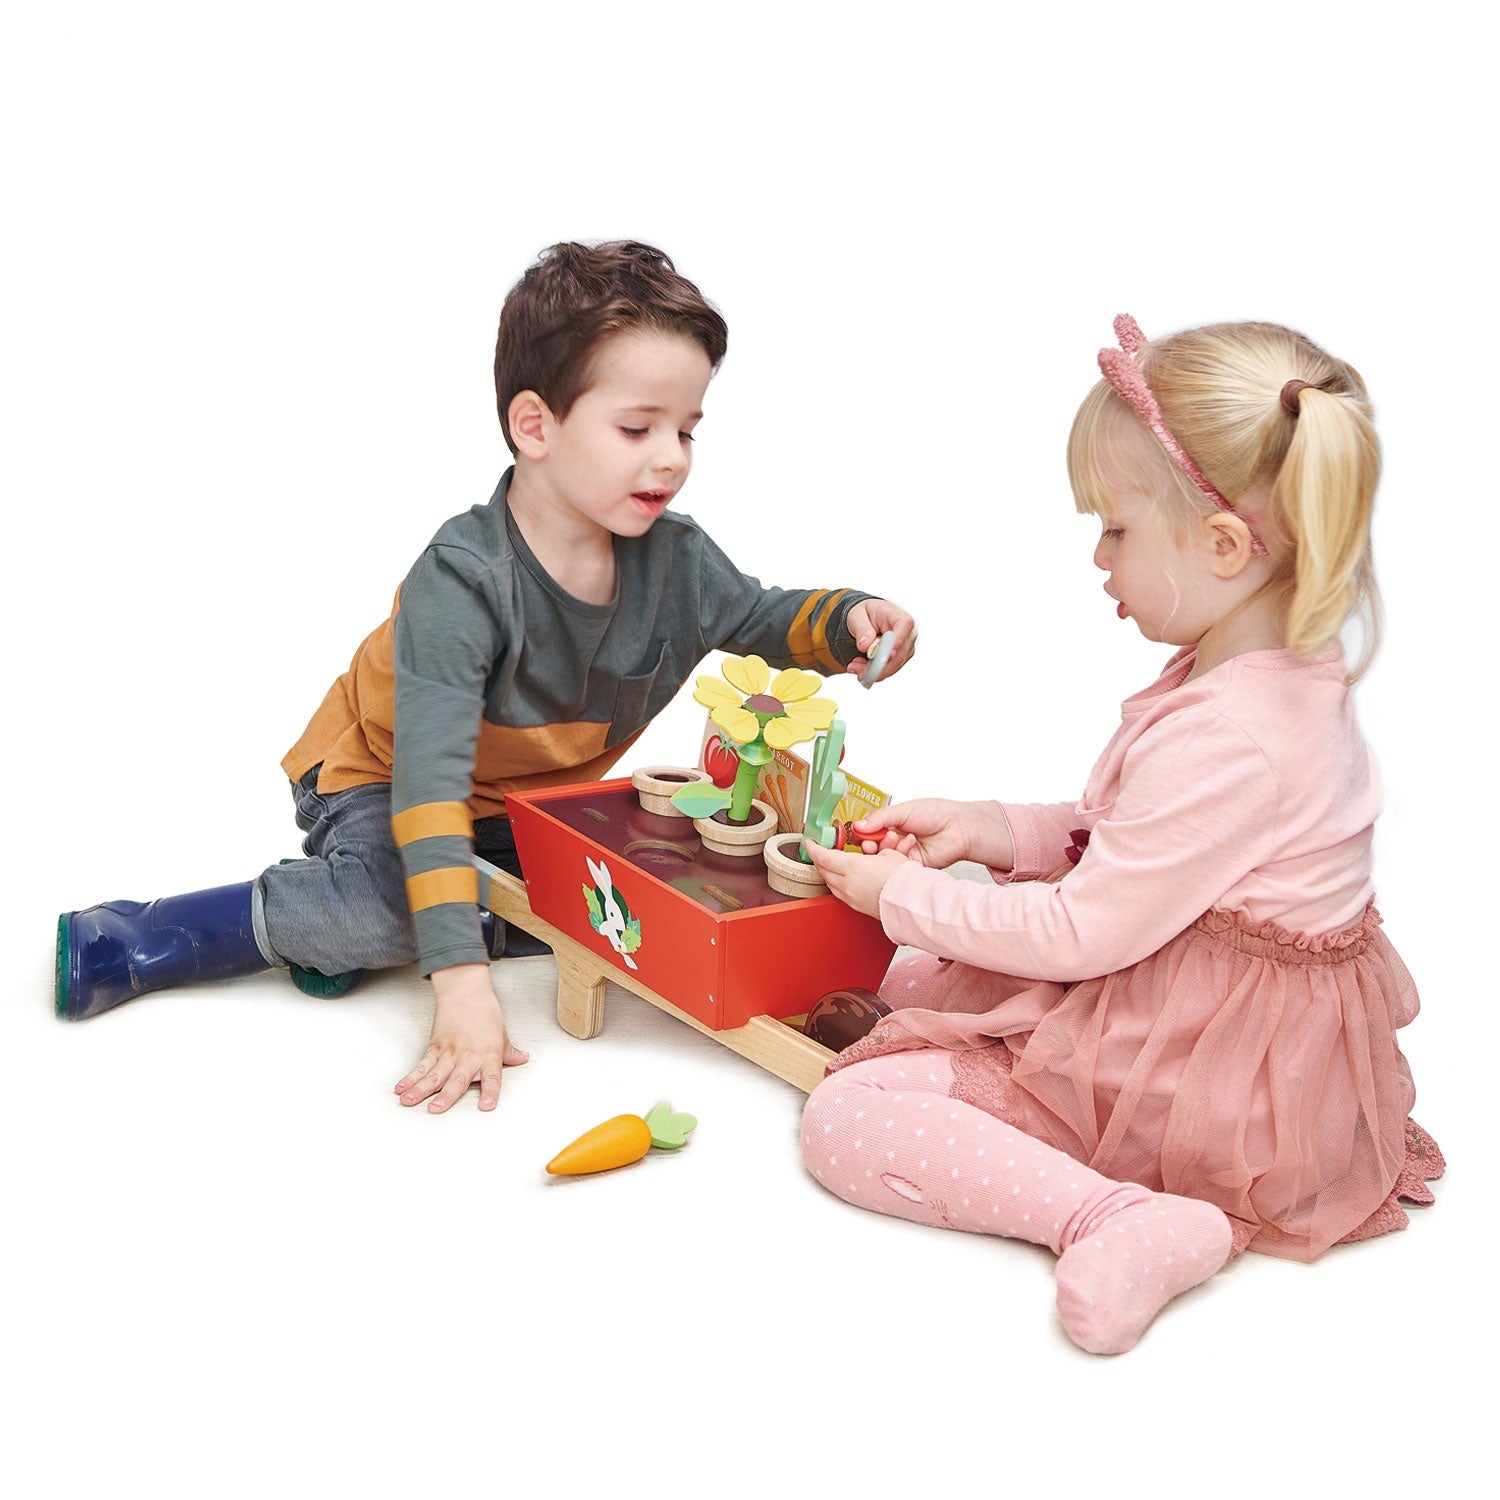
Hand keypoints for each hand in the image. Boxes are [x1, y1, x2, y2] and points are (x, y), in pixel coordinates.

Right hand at [395, 963, 528, 1112]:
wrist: (465, 991)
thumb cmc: (484, 1010)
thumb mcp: (501, 1033)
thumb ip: (509, 1052)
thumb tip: (521, 1059)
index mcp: (488, 1054)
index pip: (492, 1077)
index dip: (490, 1092)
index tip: (486, 1106)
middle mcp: (468, 1056)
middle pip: (456, 1079)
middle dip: (445, 1095)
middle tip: (436, 1108)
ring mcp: (449, 1053)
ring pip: (434, 1075)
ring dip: (421, 1089)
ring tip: (409, 1101)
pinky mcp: (435, 1048)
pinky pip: (422, 1065)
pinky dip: (411, 1077)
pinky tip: (402, 1088)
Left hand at [802, 842, 907, 918]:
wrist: (913, 901)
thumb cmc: (904, 878)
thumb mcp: (889, 854)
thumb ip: (873, 851)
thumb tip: (871, 852)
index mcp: (852, 867)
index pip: (823, 856)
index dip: (813, 848)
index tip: (809, 843)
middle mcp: (847, 884)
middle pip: (823, 870)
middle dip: (820, 859)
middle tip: (820, 852)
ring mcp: (850, 897)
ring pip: (830, 883)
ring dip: (828, 872)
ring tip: (832, 864)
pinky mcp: (857, 907)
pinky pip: (840, 893)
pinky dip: (838, 883)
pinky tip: (844, 879)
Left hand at [845, 598, 916, 682]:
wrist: (866, 621)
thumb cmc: (865, 615)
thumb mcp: (857, 617)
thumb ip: (862, 630)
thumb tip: (865, 645)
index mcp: (900, 617)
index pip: (904, 627)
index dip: (895, 642)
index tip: (885, 655)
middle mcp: (908, 634)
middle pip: (899, 654)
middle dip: (877, 665)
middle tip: (856, 668)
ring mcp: (906, 649)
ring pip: (893, 667)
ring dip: (872, 671)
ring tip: (854, 666)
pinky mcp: (900, 660)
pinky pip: (888, 671)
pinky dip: (873, 672)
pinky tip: (861, 668)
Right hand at [848, 798, 1012, 872]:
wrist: (960, 828)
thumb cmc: (937, 814)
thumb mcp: (904, 810)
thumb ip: (880, 818)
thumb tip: (859, 824)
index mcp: (891, 824)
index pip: (868, 831)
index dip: (861, 834)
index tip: (856, 835)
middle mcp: (895, 840)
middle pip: (872, 847)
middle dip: (868, 846)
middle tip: (869, 844)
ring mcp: (902, 854)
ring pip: (882, 859)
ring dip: (883, 851)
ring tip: (890, 841)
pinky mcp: (910, 867)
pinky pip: (896, 867)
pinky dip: (896, 859)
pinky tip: (904, 848)